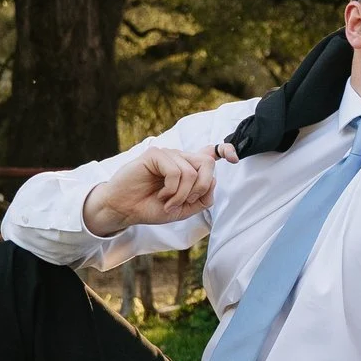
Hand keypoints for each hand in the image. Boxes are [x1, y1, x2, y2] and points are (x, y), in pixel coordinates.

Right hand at [83, 143, 237, 234]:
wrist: (125, 210)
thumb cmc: (151, 207)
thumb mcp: (183, 209)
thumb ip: (201, 199)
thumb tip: (214, 182)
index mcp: (188, 168)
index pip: (211, 152)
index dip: (226, 150)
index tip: (234, 157)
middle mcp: (180, 158)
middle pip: (207, 163)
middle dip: (201, 187)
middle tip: (185, 201)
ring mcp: (168, 154)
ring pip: (191, 172)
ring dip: (181, 195)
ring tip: (167, 202)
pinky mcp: (155, 155)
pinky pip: (176, 172)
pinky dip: (171, 190)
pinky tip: (161, 195)